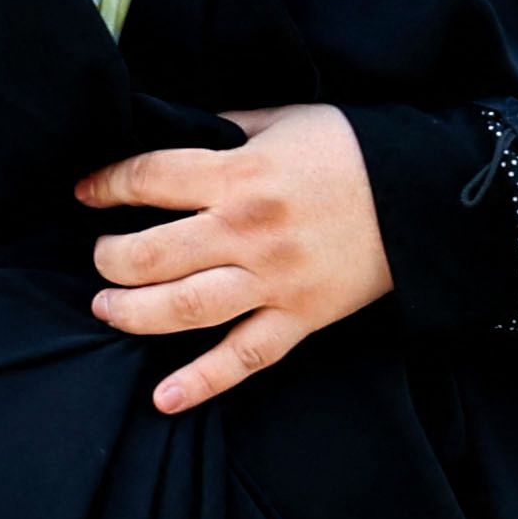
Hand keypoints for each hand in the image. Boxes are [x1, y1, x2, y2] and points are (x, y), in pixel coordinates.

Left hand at [73, 101, 392, 415]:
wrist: (431, 193)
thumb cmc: (353, 149)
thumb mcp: (285, 120)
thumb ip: (226, 129)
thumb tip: (175, 130)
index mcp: (240, 173)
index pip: (148, 179)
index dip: (106, 185)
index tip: (87, 193)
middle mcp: (248, 231)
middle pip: (151, 254)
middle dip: (110, 259)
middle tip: (101, 258)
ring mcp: (273, 280)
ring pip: (183, 308)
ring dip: (132, 313)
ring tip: (107, 308)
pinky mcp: (301, 318)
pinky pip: (244, 358)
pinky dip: (201, 382)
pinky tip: (163, 398)